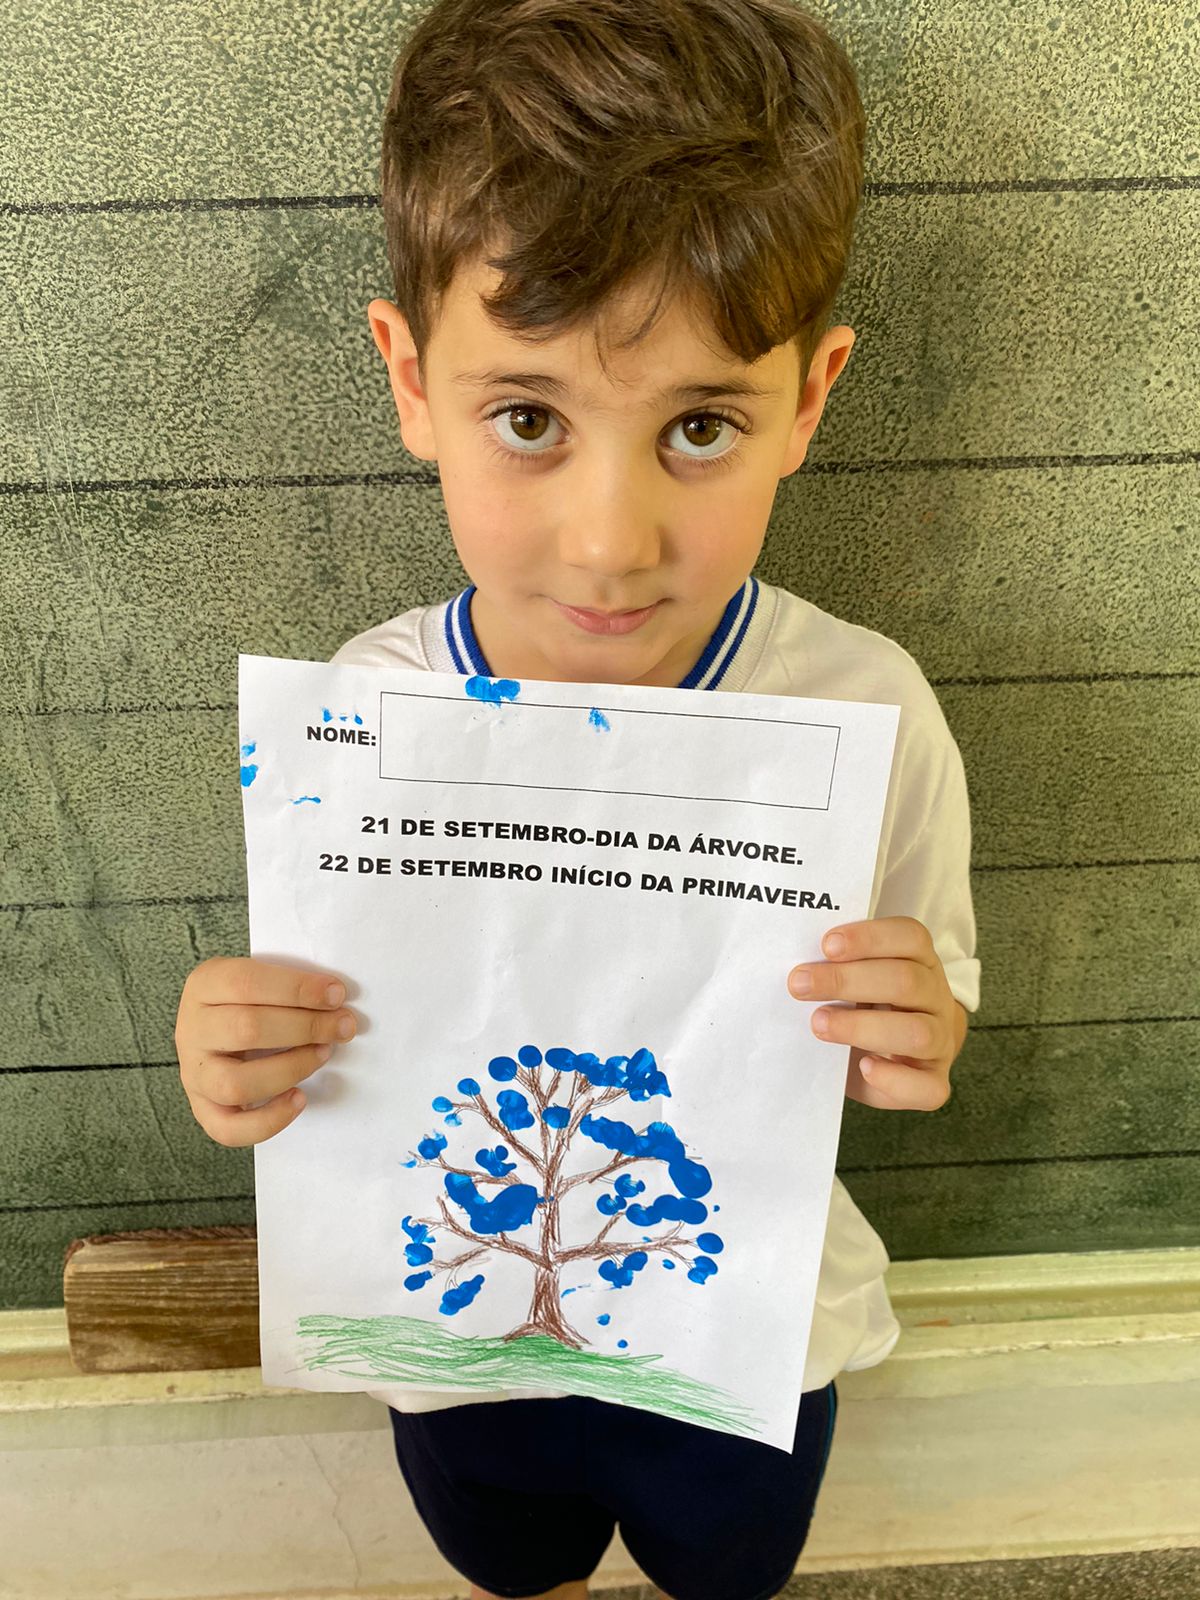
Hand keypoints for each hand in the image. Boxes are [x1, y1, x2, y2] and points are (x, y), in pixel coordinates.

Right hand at [175, 956, 356, 1146]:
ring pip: (235, 1083)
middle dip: (306, 1027)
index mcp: (205, 984)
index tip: (336, 994)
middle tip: (342, 1026)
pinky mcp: (203, 1109)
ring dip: (290, 1069)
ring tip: (323, 1054)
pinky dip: (268, 1120)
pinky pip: (228, 1128)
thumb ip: (290, 985)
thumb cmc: (254, 1001)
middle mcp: (191, 1029)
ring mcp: (194, 1073)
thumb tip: (335, 997)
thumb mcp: (262, 977)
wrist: (220, 1031)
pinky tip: (299, 1098)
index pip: (247, 983)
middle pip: (245, 1029)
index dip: (297, 989)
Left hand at [786, 916, 966, 1109]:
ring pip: (916, 1032)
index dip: (869, 938)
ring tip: (819, 1024)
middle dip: (847, 981)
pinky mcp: (933, 1082)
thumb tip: (797, 969)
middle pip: (906, 981)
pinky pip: (926, 1087)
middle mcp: (936, 997)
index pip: (909, 937)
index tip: (826, 945)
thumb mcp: (857, 979)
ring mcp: (940, 1041)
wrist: (898, 1055)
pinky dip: (892, 1078)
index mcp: (920, 961)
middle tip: (800, 985)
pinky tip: (863, 1067)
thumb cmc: (868, 1008)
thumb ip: (836, 968)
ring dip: (862, 1027)